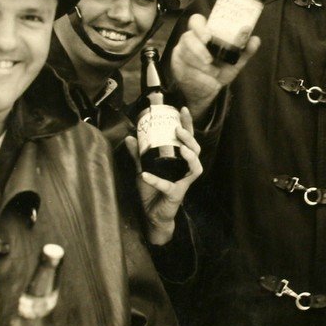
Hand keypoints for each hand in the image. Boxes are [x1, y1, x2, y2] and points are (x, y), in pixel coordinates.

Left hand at [127, 107, 203, 245]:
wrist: (151, 215)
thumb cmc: (152, 192)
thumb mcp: (143, 169)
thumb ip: (138, 155)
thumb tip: (130, 137)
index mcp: (179, 161)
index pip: (187, 140)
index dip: (187, 125)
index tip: (182, 110)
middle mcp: (185, 170)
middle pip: (195, 150)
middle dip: (189, 138)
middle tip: (178, 129)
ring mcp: (183, 182)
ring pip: (195, 166)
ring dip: (188, 154)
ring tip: (180, 146)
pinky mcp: (176, 195)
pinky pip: (168, 186)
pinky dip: (157, 181)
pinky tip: (146, 175)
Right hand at [169, 14, 260, 122]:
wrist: (207, 92)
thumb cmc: (219, 71)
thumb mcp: (234, 62)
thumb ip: (244, 50)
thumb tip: (255, 39)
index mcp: (203, 34)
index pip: (196, 21)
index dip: (200, 27)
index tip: (208, 37)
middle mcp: (189, 40)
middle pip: (187, 37)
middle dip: (198, 49)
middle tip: (209, 60)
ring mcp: (180, 53)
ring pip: (185, 54)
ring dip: (201, 65)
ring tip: (213, 73)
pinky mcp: (176, 66)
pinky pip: (185, 69)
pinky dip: (199, 77)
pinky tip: (207, 80)